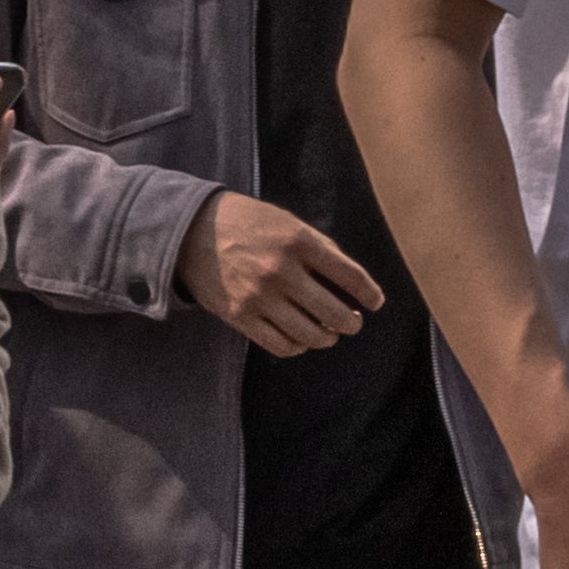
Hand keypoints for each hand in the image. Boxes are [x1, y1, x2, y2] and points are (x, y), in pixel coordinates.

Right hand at [187, 191, 386, 356]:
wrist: (192, 230)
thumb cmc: (247, 223)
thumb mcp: (287, 222)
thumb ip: (319, 247)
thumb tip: (351, 280)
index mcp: (298, 241)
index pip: (349, 275)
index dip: (369, 293)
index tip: (376, 302)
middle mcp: (281, 270)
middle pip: (334, 313)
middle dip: (351, 323)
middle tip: (354, 322)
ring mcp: (259, 296)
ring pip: (310, 335)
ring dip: (327, 338)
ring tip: (329, 333)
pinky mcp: (240, 316)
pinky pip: (280, 345)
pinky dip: (297, 347)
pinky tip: (301, 339)